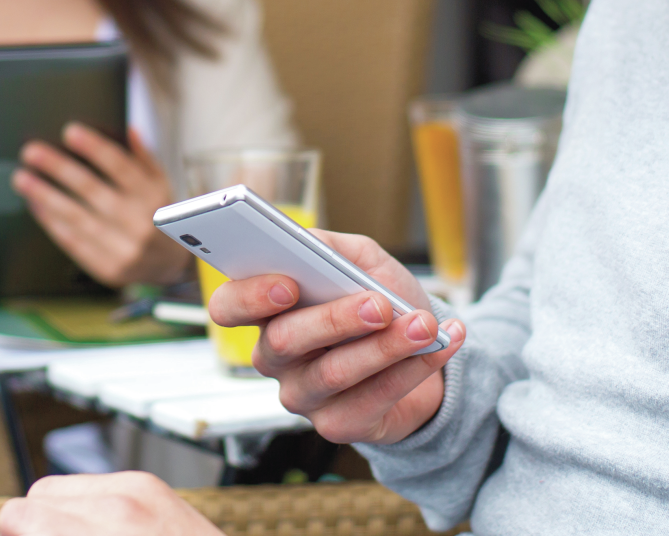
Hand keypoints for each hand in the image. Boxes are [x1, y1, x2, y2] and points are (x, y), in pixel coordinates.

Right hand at [0, 472, 221, 535]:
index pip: (19, 515)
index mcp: (100, 535)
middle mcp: (121, 504)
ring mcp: (140, 489)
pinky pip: (97, 486)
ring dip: (62, 518)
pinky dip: (91, 510)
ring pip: (65, 488)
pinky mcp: (153, 486)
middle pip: (38, 496)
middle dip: (35, 528)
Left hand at [14, 124, 185, 286]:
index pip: (121, 166)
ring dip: (45, 196)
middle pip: (92, 190)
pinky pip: (73, 242)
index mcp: (153, 196)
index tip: (70, 132)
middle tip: (31, 152)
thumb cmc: (159, 216)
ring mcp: (123, 248)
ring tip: (22, 178)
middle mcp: (139, 222)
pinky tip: (36, 205)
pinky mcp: (107, 268)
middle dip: (58, 168)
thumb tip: (128, 130)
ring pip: (76, 218)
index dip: (94, 147)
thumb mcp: (161, 183)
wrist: (170, 266)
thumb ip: (144, 157)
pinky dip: (51, 222)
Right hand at [208, 229, 464, 444]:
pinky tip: (440, 346)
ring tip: (424, 325)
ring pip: (333, 373)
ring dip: (385, 346)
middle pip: (284, 341)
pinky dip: (411, 370)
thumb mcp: (360, 260)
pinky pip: (371, 401)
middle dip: (335, 319)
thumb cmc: (381, 299)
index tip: (288, 284)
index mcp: (267, 311)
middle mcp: (275, 357)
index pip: (228, 307)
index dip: (250, 297)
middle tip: (379, 304)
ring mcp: (302, 396)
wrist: (424, 349)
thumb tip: (309, 242)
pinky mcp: (338, 425)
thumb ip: (332, 247)